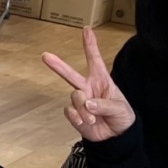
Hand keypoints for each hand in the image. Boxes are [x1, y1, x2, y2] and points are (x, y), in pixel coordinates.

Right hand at [41, 28, 134, 143]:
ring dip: (83, 109)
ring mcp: (80, 101)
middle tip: (45, 56)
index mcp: (101, 81)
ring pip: (74, 97)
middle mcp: (88, 88)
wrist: (115, 138)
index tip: (87, 30)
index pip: (95, 60)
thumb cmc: (122, 117)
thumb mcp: (120, 109)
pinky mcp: (74, 114)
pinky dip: (78, 118)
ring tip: (93, 119)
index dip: (90, 44)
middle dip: (58, 65)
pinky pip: (70, 112)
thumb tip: (88, 103)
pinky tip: (85, 122)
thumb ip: (105, 104)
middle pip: (70, 74)